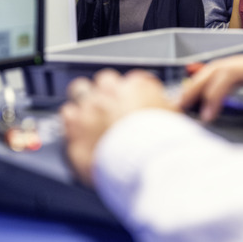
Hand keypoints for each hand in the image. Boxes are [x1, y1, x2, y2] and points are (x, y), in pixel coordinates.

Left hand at [60, 69, 175, 185]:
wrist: (144, 162)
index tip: (136, 103)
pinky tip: (79, 129)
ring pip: (80, 89)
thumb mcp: (175, 120)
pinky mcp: (75, 126)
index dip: (135, 93)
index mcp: (138, 86)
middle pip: (105, 80)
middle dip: (108, 92)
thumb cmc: (161, 143)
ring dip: (86, 100)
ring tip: (91, 115)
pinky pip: (67, 113)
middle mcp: (111, 91)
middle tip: (113, 109)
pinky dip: (72, 120)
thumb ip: (165, 108)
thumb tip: (166, 109)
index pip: (135, 80)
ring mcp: (91, 107)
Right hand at [179, 49, 242, 134]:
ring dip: (201, 83)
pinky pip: (230, 72)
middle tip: (179, 107)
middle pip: (220, 66)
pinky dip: (212, 82)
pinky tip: (199, 87)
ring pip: (222, 67)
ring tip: (183, 102)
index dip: (214, 92)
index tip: (205, 114)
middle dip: (197, 86)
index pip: (232, 72)